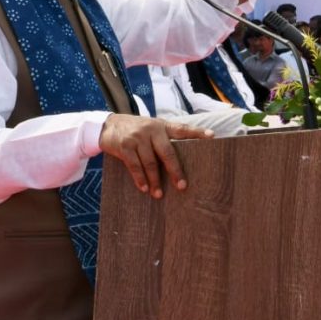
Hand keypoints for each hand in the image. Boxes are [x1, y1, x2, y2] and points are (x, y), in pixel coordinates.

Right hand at [98, 115, 212, 198]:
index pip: (182, 129)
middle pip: (167, 152)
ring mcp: (137, 137)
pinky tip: (144, 188)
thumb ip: (164, 139)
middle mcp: (151, 129)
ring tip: (159, 194)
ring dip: (155, 180)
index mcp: (162, 126)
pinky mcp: (124, 145)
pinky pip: (134, 165)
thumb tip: (178, 163)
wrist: (109, 125)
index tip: (212, 136)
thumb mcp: (151, 128)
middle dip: (175, 170)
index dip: (197, 132)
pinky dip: (140, 179)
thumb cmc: (136, 130)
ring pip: (150, 162)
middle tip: (182, 186)